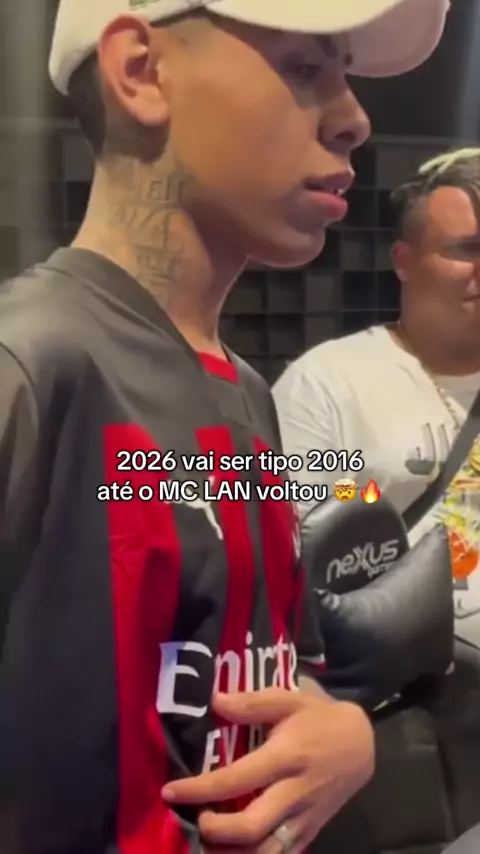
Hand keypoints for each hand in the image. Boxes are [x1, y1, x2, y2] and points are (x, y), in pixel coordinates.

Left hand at [162, 687, 373, 852]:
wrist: (362, 744)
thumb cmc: (319, 718)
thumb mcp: (288, 699)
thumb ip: (252, 703)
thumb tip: (214, 702)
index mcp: (285, 757)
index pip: (236, 780)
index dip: (199, 789)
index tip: (171, 792)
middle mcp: (294, 792)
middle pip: (251, 827)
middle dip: (216, 831)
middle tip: (197, 819)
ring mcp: (305, 817)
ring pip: (267, 850)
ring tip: (209, 843)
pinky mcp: (311, 831)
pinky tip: (234, 851)